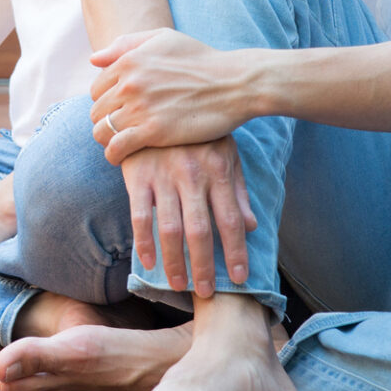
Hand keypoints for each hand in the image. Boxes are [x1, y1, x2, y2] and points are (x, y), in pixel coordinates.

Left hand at [89, 28, 254, 160]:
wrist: (234, 83)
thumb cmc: (201, 59)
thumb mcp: (164, 38)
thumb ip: (126, 44)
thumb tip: (93, 59)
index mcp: (128, 61)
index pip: (96, 89)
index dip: (106, 102)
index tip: (120, 111)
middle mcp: (129, 83)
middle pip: (96, 111)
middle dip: (107, 121)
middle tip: (122, 130)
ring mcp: (140, 108)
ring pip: (101, 131)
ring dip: (107, 140)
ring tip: (120, 144)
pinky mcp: (153, 132)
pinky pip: (116, 147)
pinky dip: (114, 155)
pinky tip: (122, 157)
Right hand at [119, 140, 256, 296]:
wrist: (155, 97)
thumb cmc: (197, 131)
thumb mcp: (225, 151)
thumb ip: (238, 189)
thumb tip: (252, 226)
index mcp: (219, 169)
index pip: (232, 220)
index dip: (237, 252)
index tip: (241, 279)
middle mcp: (193, 174)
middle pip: (201, 230)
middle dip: (205, 266)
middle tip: (206, 293)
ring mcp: (163, 175)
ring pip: (170, 228)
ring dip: (175, 262)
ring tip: (179, 284)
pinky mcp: (138, 174)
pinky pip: (140, 215)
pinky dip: (144, 242)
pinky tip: (148, 262)